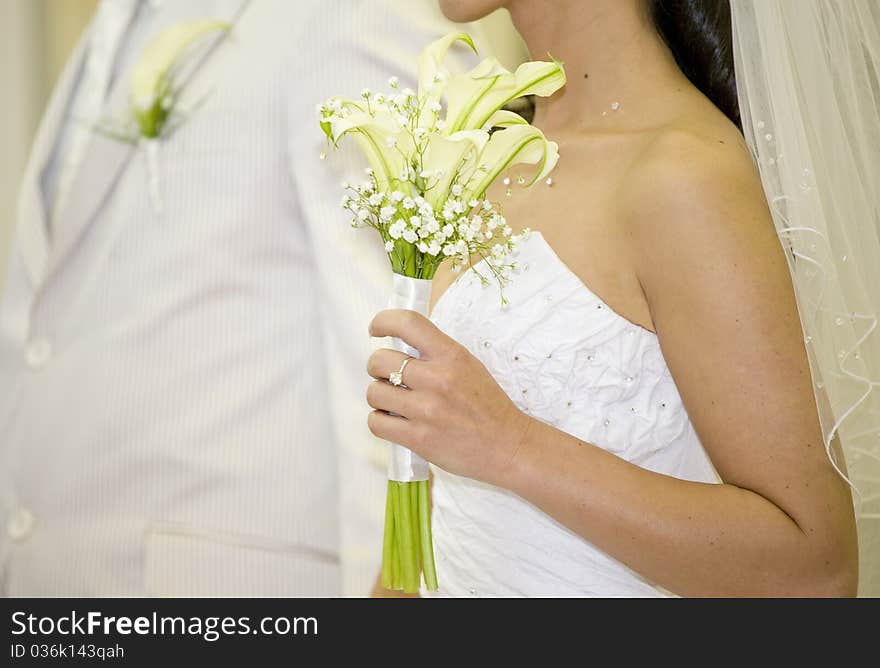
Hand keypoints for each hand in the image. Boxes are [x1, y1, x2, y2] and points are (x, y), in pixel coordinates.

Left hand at [367, 309, 532, 487]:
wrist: (508, 446)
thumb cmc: (488, 407)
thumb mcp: (469, 366)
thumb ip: (436, 354)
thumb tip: (398, 345)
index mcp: (452, 356)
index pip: (408, 323)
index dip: (383, 321)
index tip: (376, 329)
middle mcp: (438, 379)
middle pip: (379, 360)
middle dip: (377, 368)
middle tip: (389, 377)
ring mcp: (427, 410)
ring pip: (374, 393)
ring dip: (379, 397)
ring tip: (394, 403)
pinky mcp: (418, 438)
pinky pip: (376, 423)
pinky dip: (380, 422)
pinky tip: (394, 422)